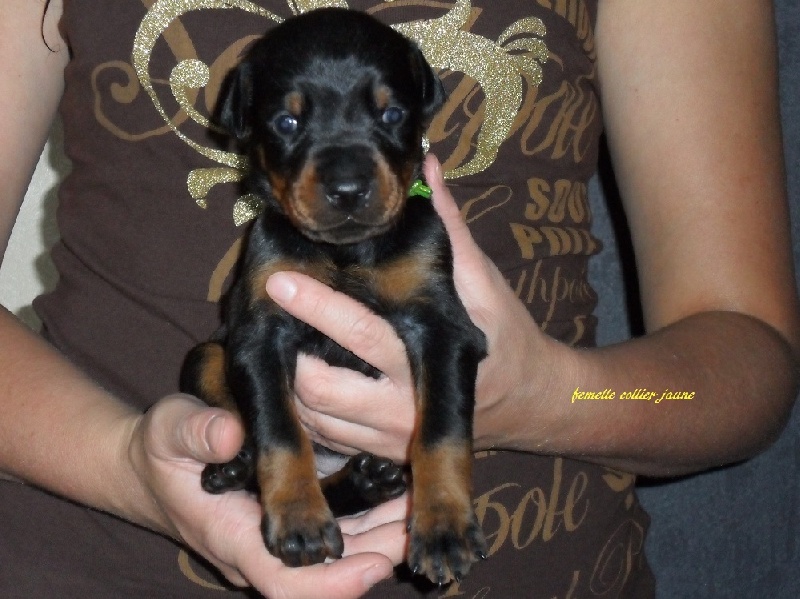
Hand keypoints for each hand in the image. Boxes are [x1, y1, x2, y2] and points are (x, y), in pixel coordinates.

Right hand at [125, 394, 403, 597]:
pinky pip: (336, 532)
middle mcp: (261, 548)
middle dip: (374, 558)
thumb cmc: (162, 449)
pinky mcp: (291, 521)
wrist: (153, 468)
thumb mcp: (169, 430)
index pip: (285, 581)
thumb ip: (194, 432)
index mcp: (232, 536)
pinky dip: (369, 520)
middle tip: (416, 528)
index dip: (332, 583)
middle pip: (326, 577)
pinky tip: (397, 494)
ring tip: (418, 508)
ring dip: (379, 538)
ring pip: (337, 556)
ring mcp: (278, 538)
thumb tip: (229, 434)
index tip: (374, 565)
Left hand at [266, 154, 561, 455]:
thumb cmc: (504, 335)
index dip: (315, 305)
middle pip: (319, 387)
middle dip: (286, 352)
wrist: (527, 402)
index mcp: (429, 357)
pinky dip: (301, 408)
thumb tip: (426, 168)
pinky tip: (295, 374)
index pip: (361, 333)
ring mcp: (387, 437)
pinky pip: (323, 436)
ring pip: (313, 417)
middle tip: (266, 314)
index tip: (278, 278)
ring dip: (286, 381)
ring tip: (275, 339)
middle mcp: (402, 407)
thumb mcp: (484, 283)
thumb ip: (450, 229)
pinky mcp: (378, 452)